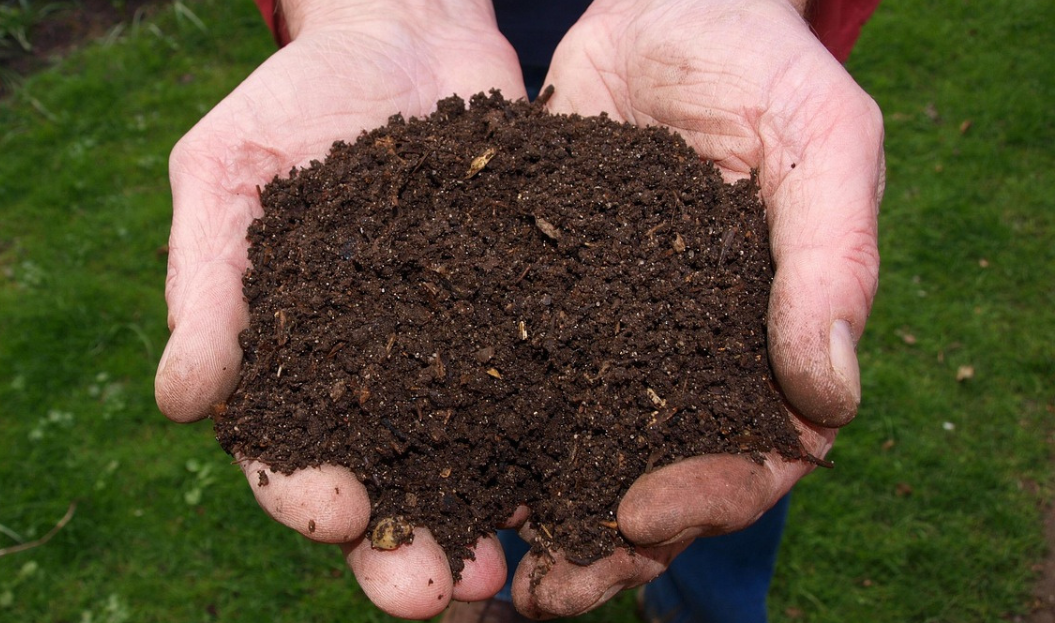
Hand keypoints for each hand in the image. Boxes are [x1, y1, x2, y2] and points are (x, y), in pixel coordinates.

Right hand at [155, 1, 525, 617]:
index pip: (286, 452)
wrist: (405, 35)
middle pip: (384, 488)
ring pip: (468, 466)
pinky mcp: (524, 325)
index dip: (304, 493)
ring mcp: (455, 357)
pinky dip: (558, 447)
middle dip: (401, 550)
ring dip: (482, 527)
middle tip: (431, 593)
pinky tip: (583, 483)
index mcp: (291, 362)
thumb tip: (179, 403)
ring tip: (506, 575)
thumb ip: (205, 284)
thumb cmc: (295, 101)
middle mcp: (375, 380)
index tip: (336, 511)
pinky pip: (543, 396)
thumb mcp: (227, 173)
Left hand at [509, 0, 883, 616]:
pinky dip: (475, 438)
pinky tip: (428, 474)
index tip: (639, 515)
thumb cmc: (759, 65)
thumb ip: (833, 259)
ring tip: (477, 568)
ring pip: (574, 454)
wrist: (662, 7)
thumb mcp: (820, 140)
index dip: (706, 499)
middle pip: (654, 483)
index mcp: (764, 344)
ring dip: (531, 518)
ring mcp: (607, 340)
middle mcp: (683, 360)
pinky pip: (505, 386)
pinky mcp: (535, 307)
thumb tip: (831, 399)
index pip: (754, 457)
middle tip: (543, 593)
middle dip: (604, 546)